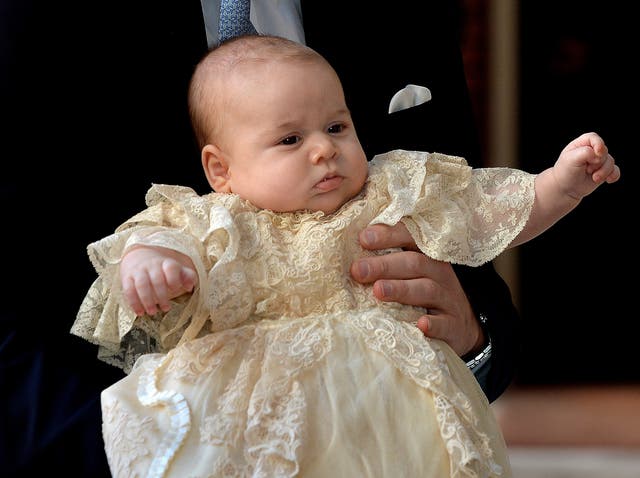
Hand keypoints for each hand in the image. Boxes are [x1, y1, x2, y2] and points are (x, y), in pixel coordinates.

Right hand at [120, 245, 196, 315]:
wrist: (139, 256)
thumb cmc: (163, 269)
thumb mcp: (177, 270)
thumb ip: (188, 276)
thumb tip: (189, 286)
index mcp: (166, 263)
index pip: (171, 268)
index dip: (174, 279)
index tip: (175, 289)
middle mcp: (152, 266)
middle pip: (157, 279)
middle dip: (162, 296)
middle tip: (166, 308)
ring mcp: (139, 271)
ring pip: (142, 284)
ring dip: (147, 300)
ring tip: (152, 312)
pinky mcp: (127, 278)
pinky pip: (129, 289)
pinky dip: (134, 302)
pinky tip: (139, 312)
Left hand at [350, 223, 482, 355]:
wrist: (461, 328)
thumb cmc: (424, 295)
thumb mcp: (411, 274)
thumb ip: (387, 262)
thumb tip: (349, 256)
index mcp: (426, 255)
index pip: (410, 238)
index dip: (389, 235)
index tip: (363, 238)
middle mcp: (439, 273)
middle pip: (414, 263)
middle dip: (384, 265)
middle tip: (358, 270)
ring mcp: (449, 300)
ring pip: (427, 290)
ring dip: (401, 289)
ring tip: (378, 290)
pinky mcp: (454, 326)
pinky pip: (445, 324)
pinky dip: (434, 324)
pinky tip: (421, 324)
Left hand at [555, 132, 619, 198]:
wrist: (565, 189)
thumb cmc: (565, 172)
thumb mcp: (571, 159)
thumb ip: (586, 152)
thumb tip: (599, 155)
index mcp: (581, 144)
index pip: (594, 138)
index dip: (598, 144)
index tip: (597, 154)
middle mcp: (591, 150)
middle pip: (604, 151)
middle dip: (598, 162)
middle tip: (587, 170)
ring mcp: (598, 161)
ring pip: (611, 162)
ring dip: (604, 171)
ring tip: (594, 178)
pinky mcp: (603, 171)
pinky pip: (615, 170)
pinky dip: (613, 175)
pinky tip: (608, 180)